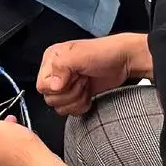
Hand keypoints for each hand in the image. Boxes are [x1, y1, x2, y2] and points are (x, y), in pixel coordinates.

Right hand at [37, 33, 152, 116]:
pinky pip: (70, 111)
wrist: (123, 62)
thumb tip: (53, 85)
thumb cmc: (104, 53)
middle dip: (70, 92)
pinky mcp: (76, 96)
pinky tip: (89, 93)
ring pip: (60, 107)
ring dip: (77, 99)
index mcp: (52, 59)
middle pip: (50, 98)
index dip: (58, 86)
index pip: (42, 85)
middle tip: (82, 79)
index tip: (72, 77)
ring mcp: (67, 85)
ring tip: (86, 85)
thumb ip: (61, 66)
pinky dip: (81, 105)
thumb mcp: (79, 54)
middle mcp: (56, 72)